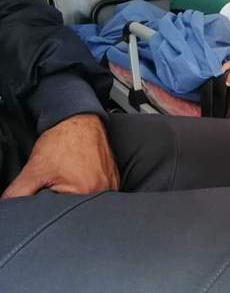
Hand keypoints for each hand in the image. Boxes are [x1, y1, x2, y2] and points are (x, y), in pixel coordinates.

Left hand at [1, 114, 119, 198]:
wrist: (78, 119)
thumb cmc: (63, 140)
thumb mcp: (34, 170)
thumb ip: (18, 194)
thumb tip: (10, 209)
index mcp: (87, 192)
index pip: (64, 214)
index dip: (52, 204)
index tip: (49, 189)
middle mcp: (105, 189)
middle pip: (79, 208)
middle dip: (66, 200)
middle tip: (60, 180)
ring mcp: (112, 182)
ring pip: (90, 200)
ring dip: (79, 194)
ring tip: (71, 175)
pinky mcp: (114, 176)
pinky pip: (100, 189)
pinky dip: (89, 186)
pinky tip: (81, 173)